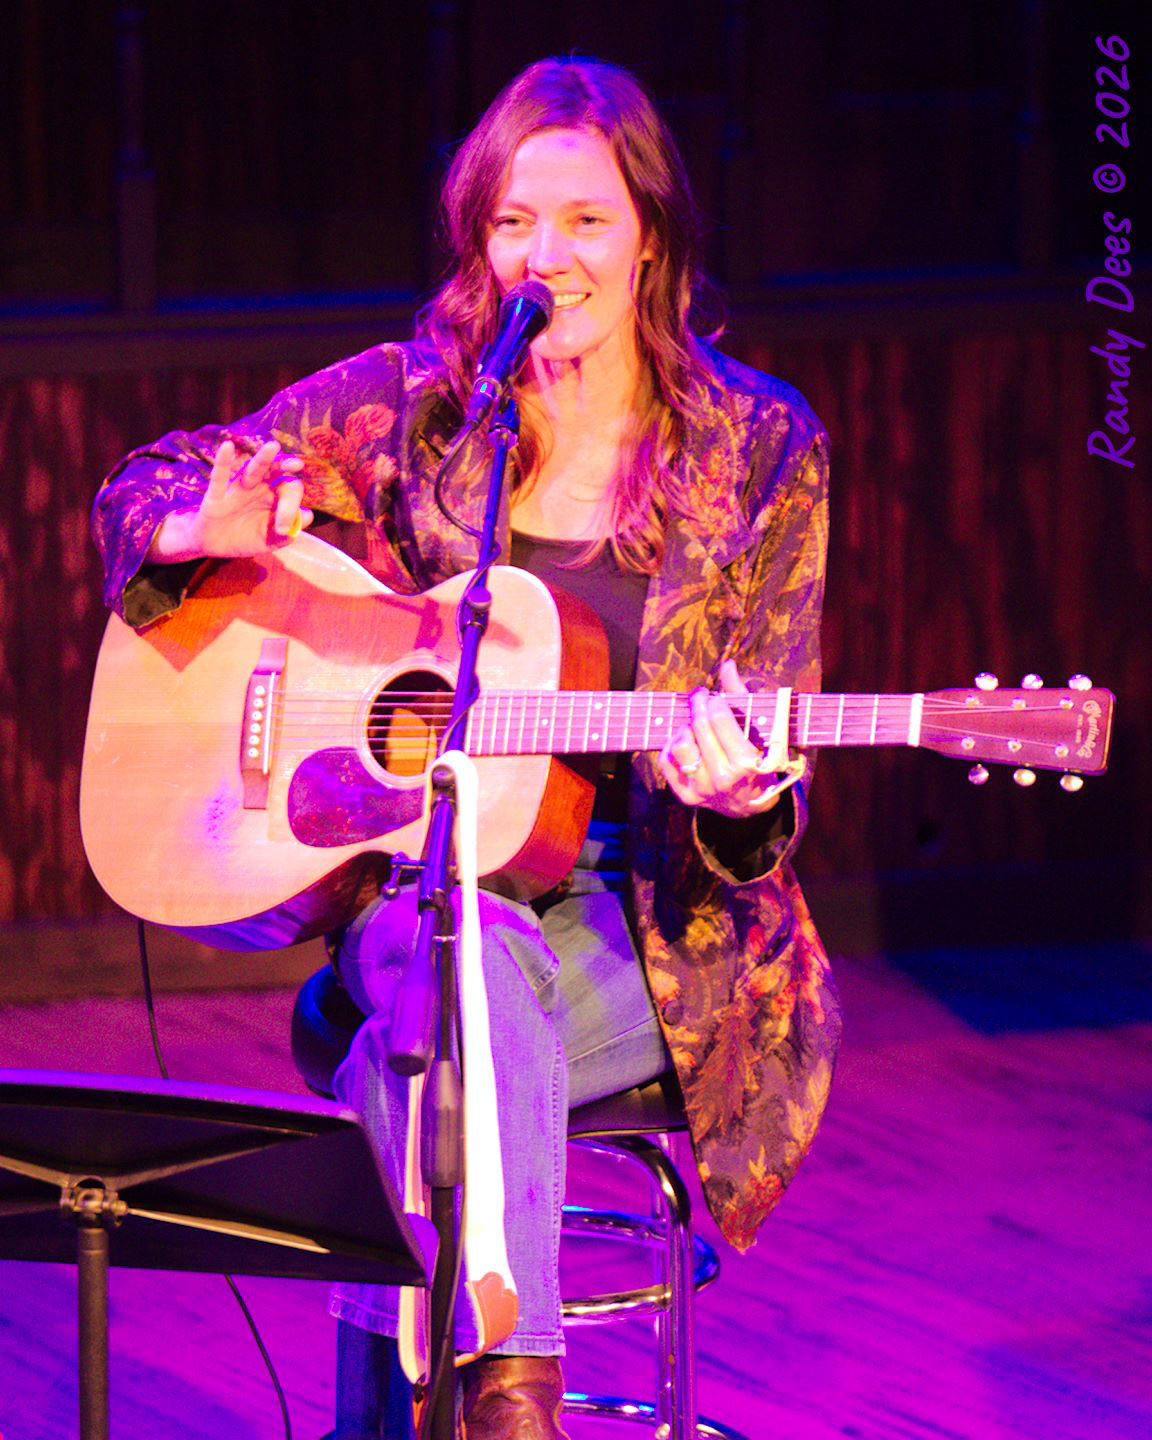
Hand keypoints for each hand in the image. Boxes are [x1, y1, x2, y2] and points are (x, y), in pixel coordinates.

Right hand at [147, 439, 312, 561]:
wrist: (213, 546)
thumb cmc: (245, 538)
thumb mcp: (269, 541)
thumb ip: (288, 533)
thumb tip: (308, 515)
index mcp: (273, 497)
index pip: (288, 490)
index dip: (290, 507)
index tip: (284, 528)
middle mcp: (258, 489)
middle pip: (274, 473)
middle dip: (284, 466)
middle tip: (297, 464)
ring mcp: (237, 490)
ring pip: (252, 471)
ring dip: (262, 459)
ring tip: (273, 447)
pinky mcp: (216, 496)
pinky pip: (219, 477)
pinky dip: (222, 462)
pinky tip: (227, 447)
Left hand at [659, 660, 797, 818]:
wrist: (750, 803)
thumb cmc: (758, 760)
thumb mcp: (759, 731)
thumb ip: (740, 696)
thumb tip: (727, 665)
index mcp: (745, 763)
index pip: (719, 718)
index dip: (715, 700)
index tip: (715, 696)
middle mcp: (721, 779)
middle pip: (699, 727)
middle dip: (699, 704)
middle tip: (701, 697)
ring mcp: (701, 789)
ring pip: (680, 744)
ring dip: (685, 727)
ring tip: (695, 724)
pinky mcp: (685, 796)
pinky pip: (666, 761)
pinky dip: (671, 745)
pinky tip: (685, 739)